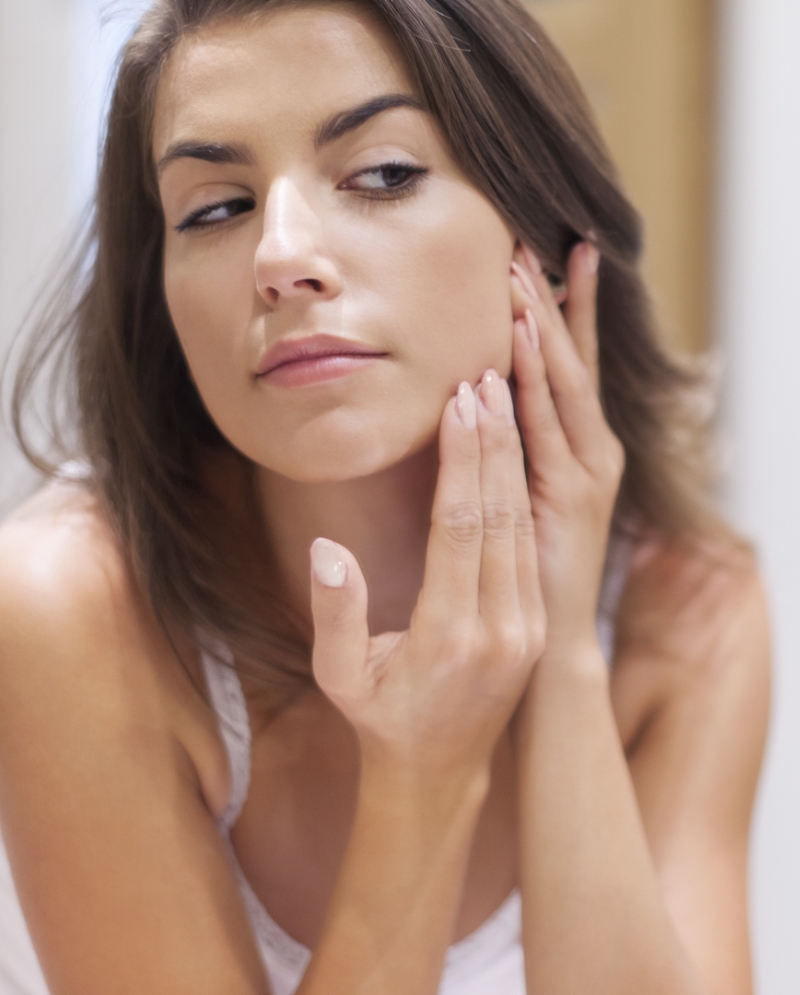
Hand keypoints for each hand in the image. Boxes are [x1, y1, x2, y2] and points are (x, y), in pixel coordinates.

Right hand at [308, 371, 545, 786]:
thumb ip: (335, 615)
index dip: (462, 460)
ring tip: (503, 398)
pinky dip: (523, 493)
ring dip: (513, 459)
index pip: (461, 527)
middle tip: (487, 375)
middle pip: (499, 514)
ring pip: (523, 525)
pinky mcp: (536, 625)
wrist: (438, 774)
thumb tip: (327, 550)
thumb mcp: (339, 678)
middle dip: (494, 441)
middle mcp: (500, 628)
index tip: (461, 403)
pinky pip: (530, 546)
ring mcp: (526, 627)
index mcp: (449, 635)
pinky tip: (512, 454)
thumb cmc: (380, 720)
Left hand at [510, 242, 623, 658]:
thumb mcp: (512, 514)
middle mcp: (592, 456)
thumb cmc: (514, 585)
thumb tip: (473, 410)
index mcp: (577, 454)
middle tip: (534, 242)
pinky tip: (516, 339)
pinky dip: (535, 381)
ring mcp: (588, 475)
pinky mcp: (573, 498)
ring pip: (563, 386)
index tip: (543, 261)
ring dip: (543, 327)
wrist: (536, 654)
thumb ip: (503, 463)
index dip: (559, 315)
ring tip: (523, 271)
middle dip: (554, 303)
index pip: (567, 372)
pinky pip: (548, 427)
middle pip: (571, 365)